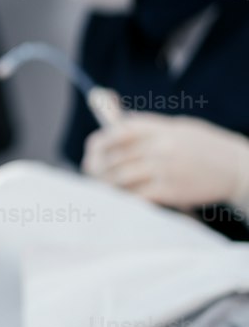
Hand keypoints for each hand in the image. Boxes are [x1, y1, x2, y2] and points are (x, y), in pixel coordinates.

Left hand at [83, 113, 248, 210]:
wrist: (236, 169)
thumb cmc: (206, 147)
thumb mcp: (180, 128)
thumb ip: (150, 128)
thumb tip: (116, 126)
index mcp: (162, 128)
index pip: (120, 131)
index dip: (102, 140)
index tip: (94, 149)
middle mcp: (160, 147)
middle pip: (116, 156)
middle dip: (100, 166)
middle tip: (92, 173)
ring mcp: (164, 169)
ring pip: (121, 178)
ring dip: (108, 185)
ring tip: (103, 188)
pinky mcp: (169, 191)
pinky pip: (136, 196)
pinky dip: (124, 199)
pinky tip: (120, 200)